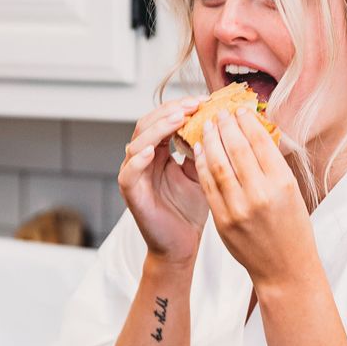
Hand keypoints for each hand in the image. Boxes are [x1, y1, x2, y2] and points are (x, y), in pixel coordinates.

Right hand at [118, 97, 209, 263]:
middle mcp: (143, 159)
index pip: (164, 119)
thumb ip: (203, 149)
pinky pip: (129, 172)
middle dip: (170, 111)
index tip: (205, 100)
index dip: (181, 107)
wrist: (182, 245)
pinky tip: (154, 150)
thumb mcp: (202, 172)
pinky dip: (139, 159)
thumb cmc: (190, 210)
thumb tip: (217, 122)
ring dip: (158, 128)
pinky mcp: (131, 193)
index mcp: (160, 151)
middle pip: (148, 123)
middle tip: (194, 104)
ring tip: (178, 119)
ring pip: (137, 142)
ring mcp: (134, 175)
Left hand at [193, 108, 316, 287]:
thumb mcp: (292, 192)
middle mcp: (260, 194)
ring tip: (207, 126)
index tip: (240, 109)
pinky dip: (202, 164)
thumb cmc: (292, 229)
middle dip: (225, 125)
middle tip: (219, 112)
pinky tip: (199, 151)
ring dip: (210, 140)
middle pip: (236, 148)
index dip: (246, 121)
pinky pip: (208, 185)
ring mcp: (238, 208)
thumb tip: (254, 133)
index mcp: (282, 183)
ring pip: (218, 164)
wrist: (284, 269)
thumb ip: (273, 165)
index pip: (259, 142)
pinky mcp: (222, 221)